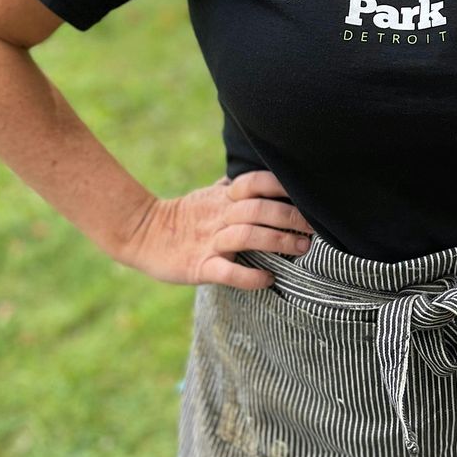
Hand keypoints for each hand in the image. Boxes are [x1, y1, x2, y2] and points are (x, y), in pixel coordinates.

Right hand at [117, 170, 315, 290]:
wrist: (142, 235)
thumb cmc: (184, 217)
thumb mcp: (209, 196)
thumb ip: (234, 188)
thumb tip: (261, 177)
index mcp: (222, 198)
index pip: (255, 182)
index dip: (281, 186)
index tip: (306, 194)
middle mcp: (218, 216)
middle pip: (258, 209)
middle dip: (290, 216)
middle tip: (315, 227)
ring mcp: (208, 241)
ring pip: (246, 236)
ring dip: (277, 241)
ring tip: (301, 249)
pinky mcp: (198, 266)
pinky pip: (226, 271)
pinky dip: (249, 276)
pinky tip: (268, 279)